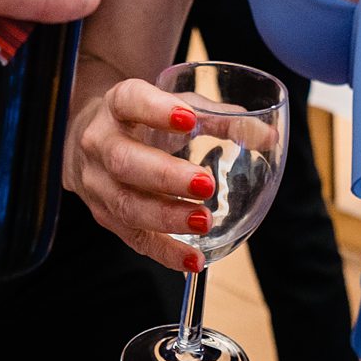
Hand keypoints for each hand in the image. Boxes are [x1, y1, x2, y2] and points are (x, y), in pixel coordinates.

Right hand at [66, 77, 213, 273]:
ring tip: (204, 221)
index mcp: (117, 105)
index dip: (155, 109)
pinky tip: (193, 259)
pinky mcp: (106, 216)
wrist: (91, 143)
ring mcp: (98, 184)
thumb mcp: (178, 108)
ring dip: (166, 216)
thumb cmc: (144, 121)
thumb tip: (268, 136)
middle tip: (206, 184)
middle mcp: (100, 144)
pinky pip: (134, 238)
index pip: (130, 101)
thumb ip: (221, 118)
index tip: (188, 119)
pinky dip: (165, 252)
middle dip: (165, 175)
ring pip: (125, 204)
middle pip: (124, 160)